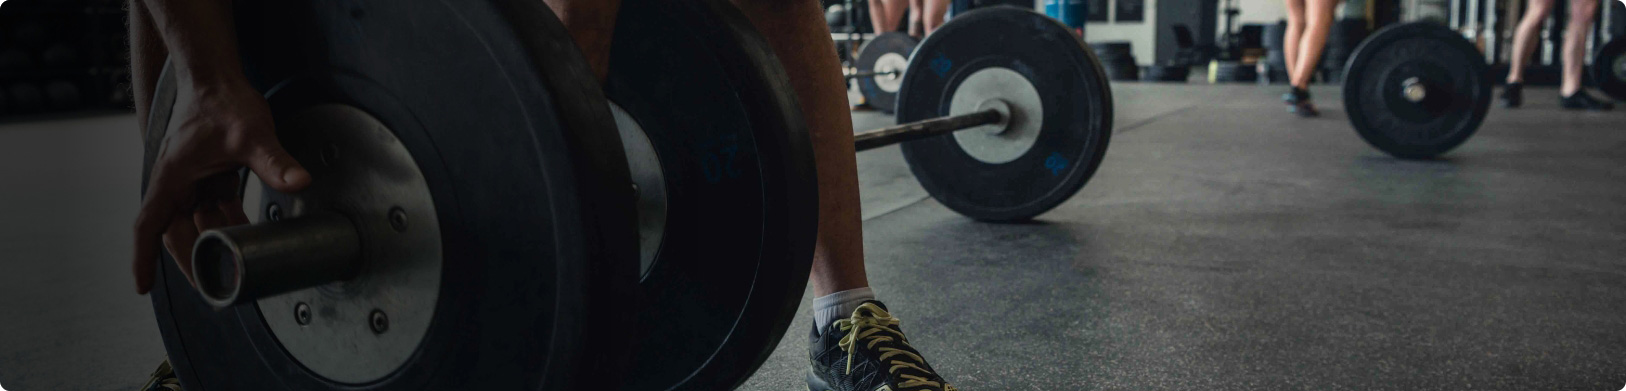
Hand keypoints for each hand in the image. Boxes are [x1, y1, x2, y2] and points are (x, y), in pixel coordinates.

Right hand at [133, 80, 311, 293]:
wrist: (218, 77)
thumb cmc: (221, 101)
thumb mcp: (251, 134)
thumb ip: (273, 161)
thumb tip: (298, 182)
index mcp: (171, 177)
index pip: (149, 226)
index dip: (142, 258)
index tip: (141, 287)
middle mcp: (177, 183)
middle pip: (178, 233)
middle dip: (192, 262)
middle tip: (213, 289)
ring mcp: (193, 180)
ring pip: (200, 223)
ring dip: (215, 245)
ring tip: (234, 271)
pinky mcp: (211, 176)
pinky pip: (216, 209)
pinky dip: (229, 226)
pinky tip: (249, 240)